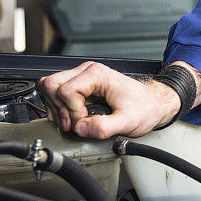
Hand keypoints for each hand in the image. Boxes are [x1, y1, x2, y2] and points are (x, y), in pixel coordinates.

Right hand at [37, 61, 180, 138]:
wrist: (152, 104)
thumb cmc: (144, 107)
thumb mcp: (128, 121)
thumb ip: (104, 127)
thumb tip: (81, 128)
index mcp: (97, 75)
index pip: (65, 91)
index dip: (71, 111)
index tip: (84, 122)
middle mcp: (86, 72)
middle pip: (51, 85)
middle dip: (58, 108)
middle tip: (73, 124)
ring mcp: (81, 78)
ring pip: (49, 88)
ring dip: (55, 108)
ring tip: (73, 122)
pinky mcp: (79, 86)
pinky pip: (55, 93)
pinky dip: (58, 108)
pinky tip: (72, 118)